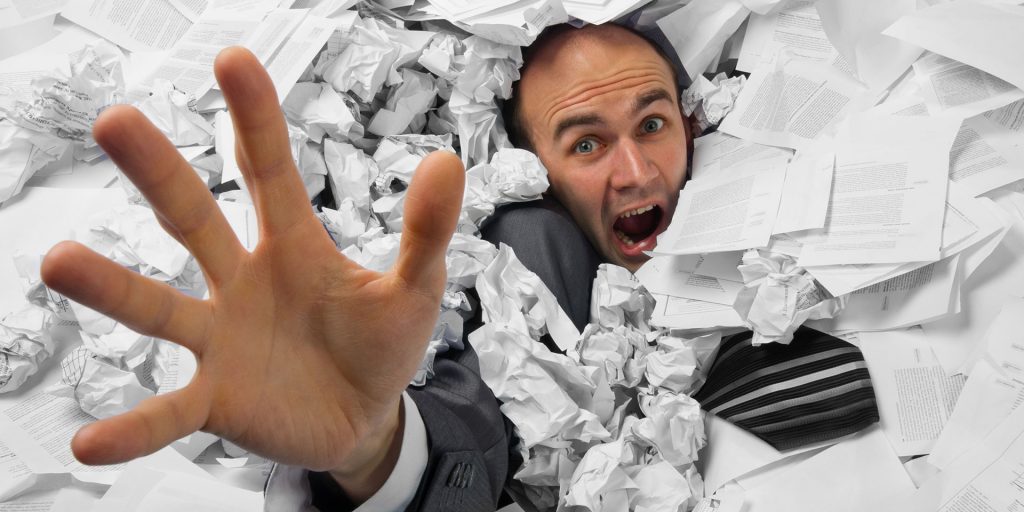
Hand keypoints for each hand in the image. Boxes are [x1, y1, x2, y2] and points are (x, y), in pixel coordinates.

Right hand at [40, 47, 463, 498]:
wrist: (366, 418)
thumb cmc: (380, 343)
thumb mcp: (413, 288)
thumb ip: (426, 231)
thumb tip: (448, 160)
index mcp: (291, 244)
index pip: (268, 171)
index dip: (254, 118)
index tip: (232, 60)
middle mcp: (242, 281)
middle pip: (194, 220)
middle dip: (160, 174)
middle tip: (116, 120)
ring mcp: (222, 340)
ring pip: (160, 308)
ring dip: (112, 287)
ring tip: (58, 261)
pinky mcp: (217, 400)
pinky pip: (169, 412)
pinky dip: (134, 426)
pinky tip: (90, 440)